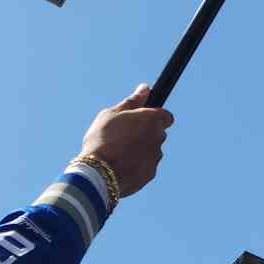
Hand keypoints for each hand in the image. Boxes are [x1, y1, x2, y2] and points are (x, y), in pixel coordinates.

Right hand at [80, 84, 172, 198]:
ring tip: (118, 153)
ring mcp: (155, 158)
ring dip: (141, 151)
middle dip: (145, 134)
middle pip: (157, 134)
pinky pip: (145, 167)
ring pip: (151, 151)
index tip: (141, 120)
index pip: (166, 116)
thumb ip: (132, 101)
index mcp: (152, 120)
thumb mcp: (111, 114)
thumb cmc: (102, 138)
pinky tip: (119, 166)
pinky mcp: (149, 175)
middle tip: (123, 136)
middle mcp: (159, 138)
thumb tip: (145, 88)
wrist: (98, 173)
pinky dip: (136, 166)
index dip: (154, 117)